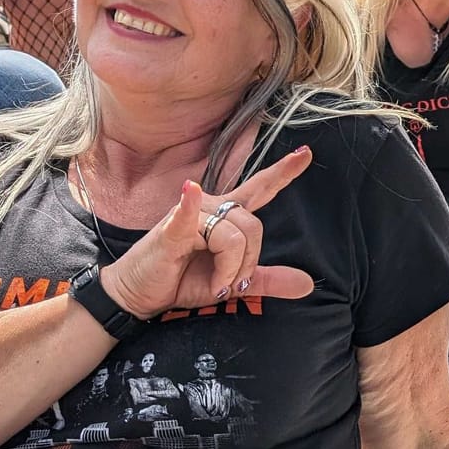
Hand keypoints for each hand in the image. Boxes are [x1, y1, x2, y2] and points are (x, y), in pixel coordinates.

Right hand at [98, 147, 317, 317]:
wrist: (141, 295)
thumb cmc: (182, 281)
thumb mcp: (232, 284)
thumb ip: (268, 280)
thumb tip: (307, 284)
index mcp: (227, 217)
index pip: (260, 189)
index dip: (283, 172)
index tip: (306, 153)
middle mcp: (212, 208)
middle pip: (254, 227)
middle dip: (248, 264)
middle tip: (230, 286)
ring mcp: (190, 215)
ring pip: (233, 237)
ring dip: (230, 271)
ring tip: (215, 285)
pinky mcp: (171, 229)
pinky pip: (190, 216)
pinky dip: (190, 204)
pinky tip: (189, 190)